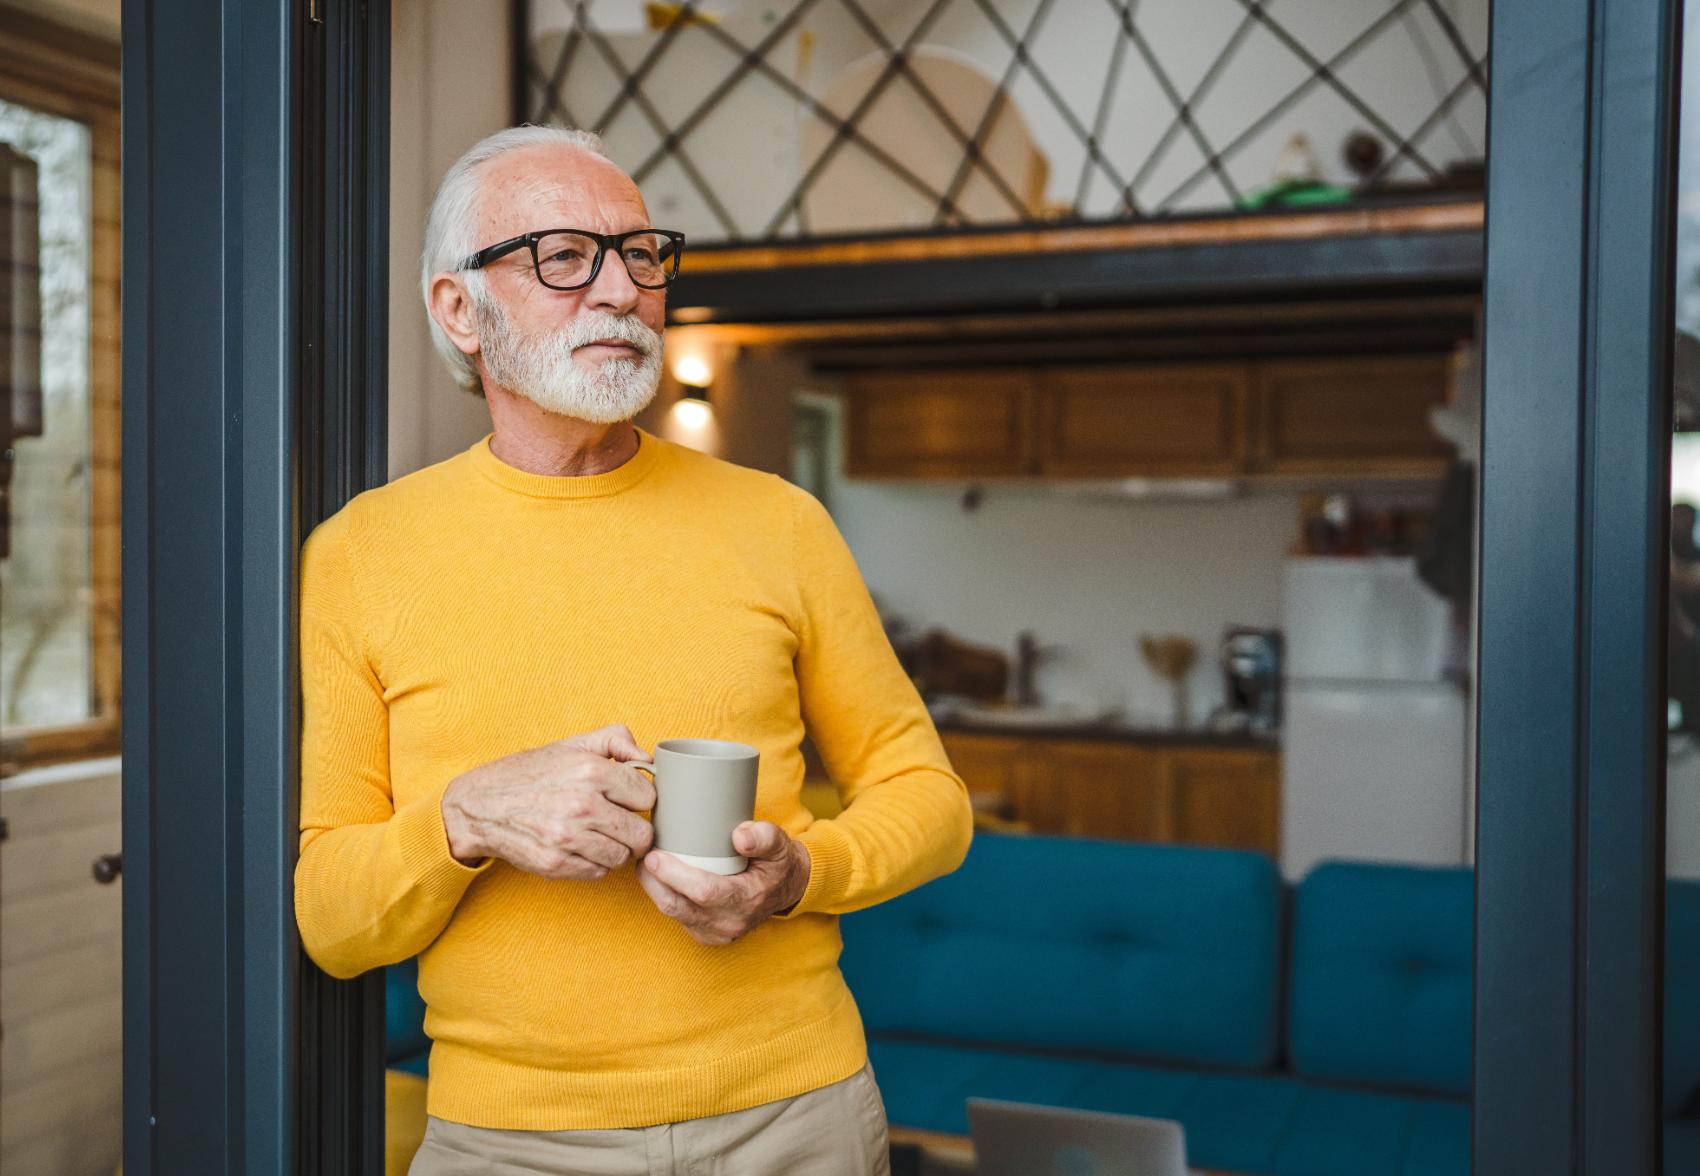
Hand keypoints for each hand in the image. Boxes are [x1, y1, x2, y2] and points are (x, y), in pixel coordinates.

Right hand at [440, 724, 655, 879]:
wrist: (478, 806)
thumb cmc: (529, 774)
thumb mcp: (571, 744)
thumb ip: (615, 740)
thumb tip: (648, 758)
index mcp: (591, 771)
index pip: (648, 796)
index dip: (639, 797)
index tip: (628, 799)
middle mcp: (582, 805)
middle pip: (642, 834)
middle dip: (635, 829)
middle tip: (621, 824)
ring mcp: (568, 838)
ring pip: (622, 857)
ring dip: (615, 849)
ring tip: (599, 836)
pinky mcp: (555, 864)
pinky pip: (598, 872)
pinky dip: (594, 863)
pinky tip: (580, 848)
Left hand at [636, 821, 811, 945]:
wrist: (785, 889)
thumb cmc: (777, 863)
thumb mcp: (779, 844)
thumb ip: (764, 837)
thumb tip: (739, 836)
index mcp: (747, 900)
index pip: (704, 892)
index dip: (675, 875)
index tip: (655, 855)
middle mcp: (730, 923)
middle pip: (679, 906)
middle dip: (654, 882)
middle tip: (643, 856)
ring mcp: (717, 934)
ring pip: (673, 914)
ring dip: (654, 890)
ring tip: (646, 864)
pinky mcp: (706, 935)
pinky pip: (677, 918)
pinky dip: (664, 897)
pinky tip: (658, 879)